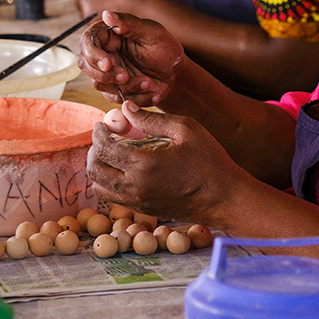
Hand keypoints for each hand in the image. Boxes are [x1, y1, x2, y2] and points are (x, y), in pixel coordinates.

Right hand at [78, 11, 182, 105]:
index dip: (93, 54)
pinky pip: (115, 98)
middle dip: (104, 75)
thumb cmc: (165, 48)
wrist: (176, 73)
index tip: (108, 64)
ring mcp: (108, 73)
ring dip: (124, 86)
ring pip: (99, 84)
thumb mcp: (152, 33)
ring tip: (148, 82)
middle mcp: (104, 53)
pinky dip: (134, 97)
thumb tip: (106, 14)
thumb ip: (129, 24)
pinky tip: (151, 91)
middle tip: (125, 76)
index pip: (87, 41)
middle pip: (86, 65)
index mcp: (109, 34)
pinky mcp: (115, 90)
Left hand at [87, 101, 245, 221]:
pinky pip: (114, 197)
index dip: (98, 133)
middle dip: (94, 150)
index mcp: (143, 164)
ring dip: (99, 168)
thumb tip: (126, 108)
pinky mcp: (144, 209)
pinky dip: (110, 182)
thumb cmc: (209, 161)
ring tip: (112, 154)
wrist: (224, 198)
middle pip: (94, 170)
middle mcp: (135, 187)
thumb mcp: (185, 129)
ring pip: (100, 187)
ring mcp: (138, 201)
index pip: (104, 149)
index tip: (102, 124)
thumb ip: (152, 119)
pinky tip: (125, 169)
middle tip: (104, 137)